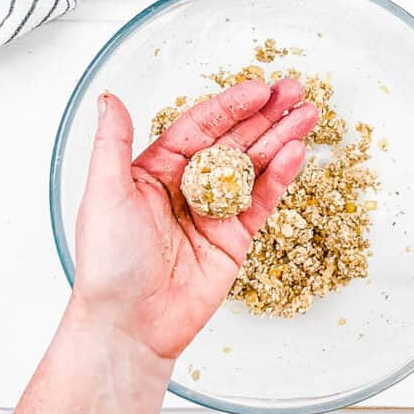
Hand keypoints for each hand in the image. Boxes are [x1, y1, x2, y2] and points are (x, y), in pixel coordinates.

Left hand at [71, 79, 317, 362]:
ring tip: (308, 114)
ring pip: (254, 165)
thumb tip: (110, 98)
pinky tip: (296, 153)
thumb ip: (113, 142)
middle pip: (234, 139)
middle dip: (266, 114)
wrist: (130, 324)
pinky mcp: (235, 238)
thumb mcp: (105, 193)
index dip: (231, 105)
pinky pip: (262, 200)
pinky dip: (280, 176)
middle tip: (295, 90)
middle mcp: (187, 185)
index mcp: (156, 169)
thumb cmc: (108, 263)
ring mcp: (214, 211)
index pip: (200, 126)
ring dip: (281, 138)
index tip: (258, 89)